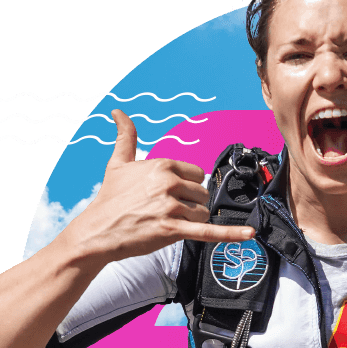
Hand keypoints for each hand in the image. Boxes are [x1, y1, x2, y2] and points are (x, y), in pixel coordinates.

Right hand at [63, 110, 254, 263]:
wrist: (97, 231)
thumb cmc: (110, 199)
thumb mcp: (118, 163)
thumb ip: (125, 136)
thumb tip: (118, 112)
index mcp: (162, 164)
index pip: (198, 174)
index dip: (187, 187)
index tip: (170, 194)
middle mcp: (168, 182)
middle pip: (202, 194)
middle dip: (189, 204)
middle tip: (164, 211)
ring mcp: (171, 206)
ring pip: (203, 213)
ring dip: (190, 221)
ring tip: (165, 222)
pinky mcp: (172, 229)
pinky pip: (208, 231)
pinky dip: (230, 234)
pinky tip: (249, 234)